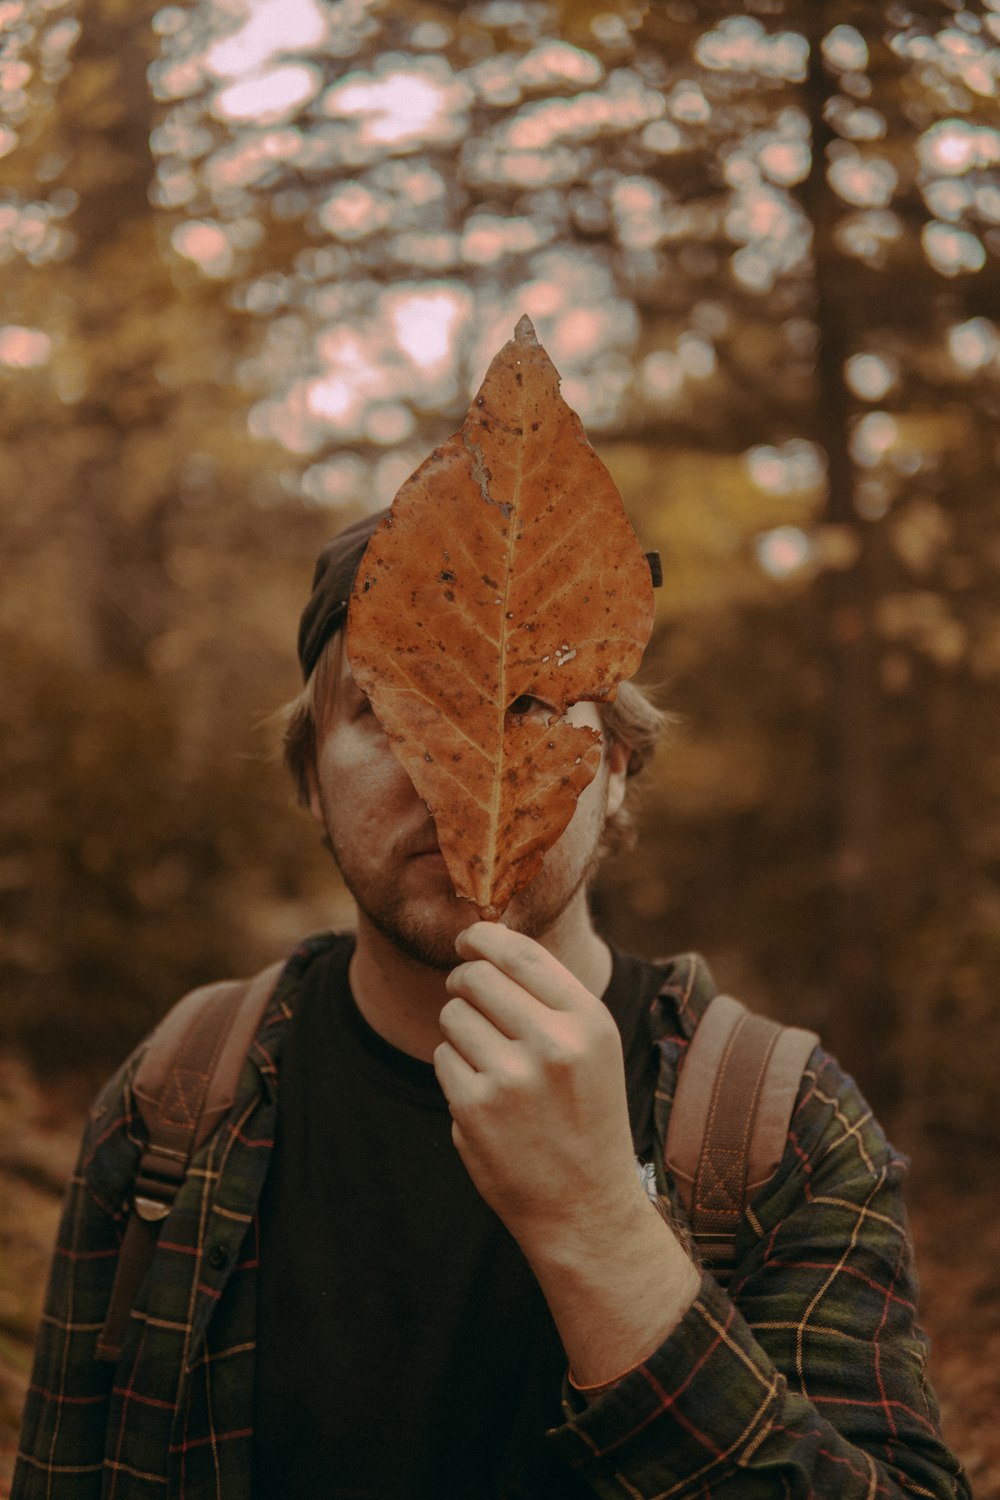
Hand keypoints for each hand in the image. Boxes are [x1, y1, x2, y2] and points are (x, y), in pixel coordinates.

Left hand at [433, 921, 645, 1253]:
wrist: (586, 1206)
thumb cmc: (585, 1113)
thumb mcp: (592, 1045)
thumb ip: (548, 994)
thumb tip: (488, 939)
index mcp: (589, 1020)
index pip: (520, 952)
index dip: (482, 937)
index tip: (466, 939)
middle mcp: (554, 1043)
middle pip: (475, 977)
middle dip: (463, 982)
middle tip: (467, 997)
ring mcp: (511, 1078)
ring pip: (453, 1016)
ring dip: (460, 1030)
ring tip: (491, 1061)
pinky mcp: (475, 1109)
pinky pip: (442, 1058)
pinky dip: (455, 1070)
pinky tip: (484, 1096)